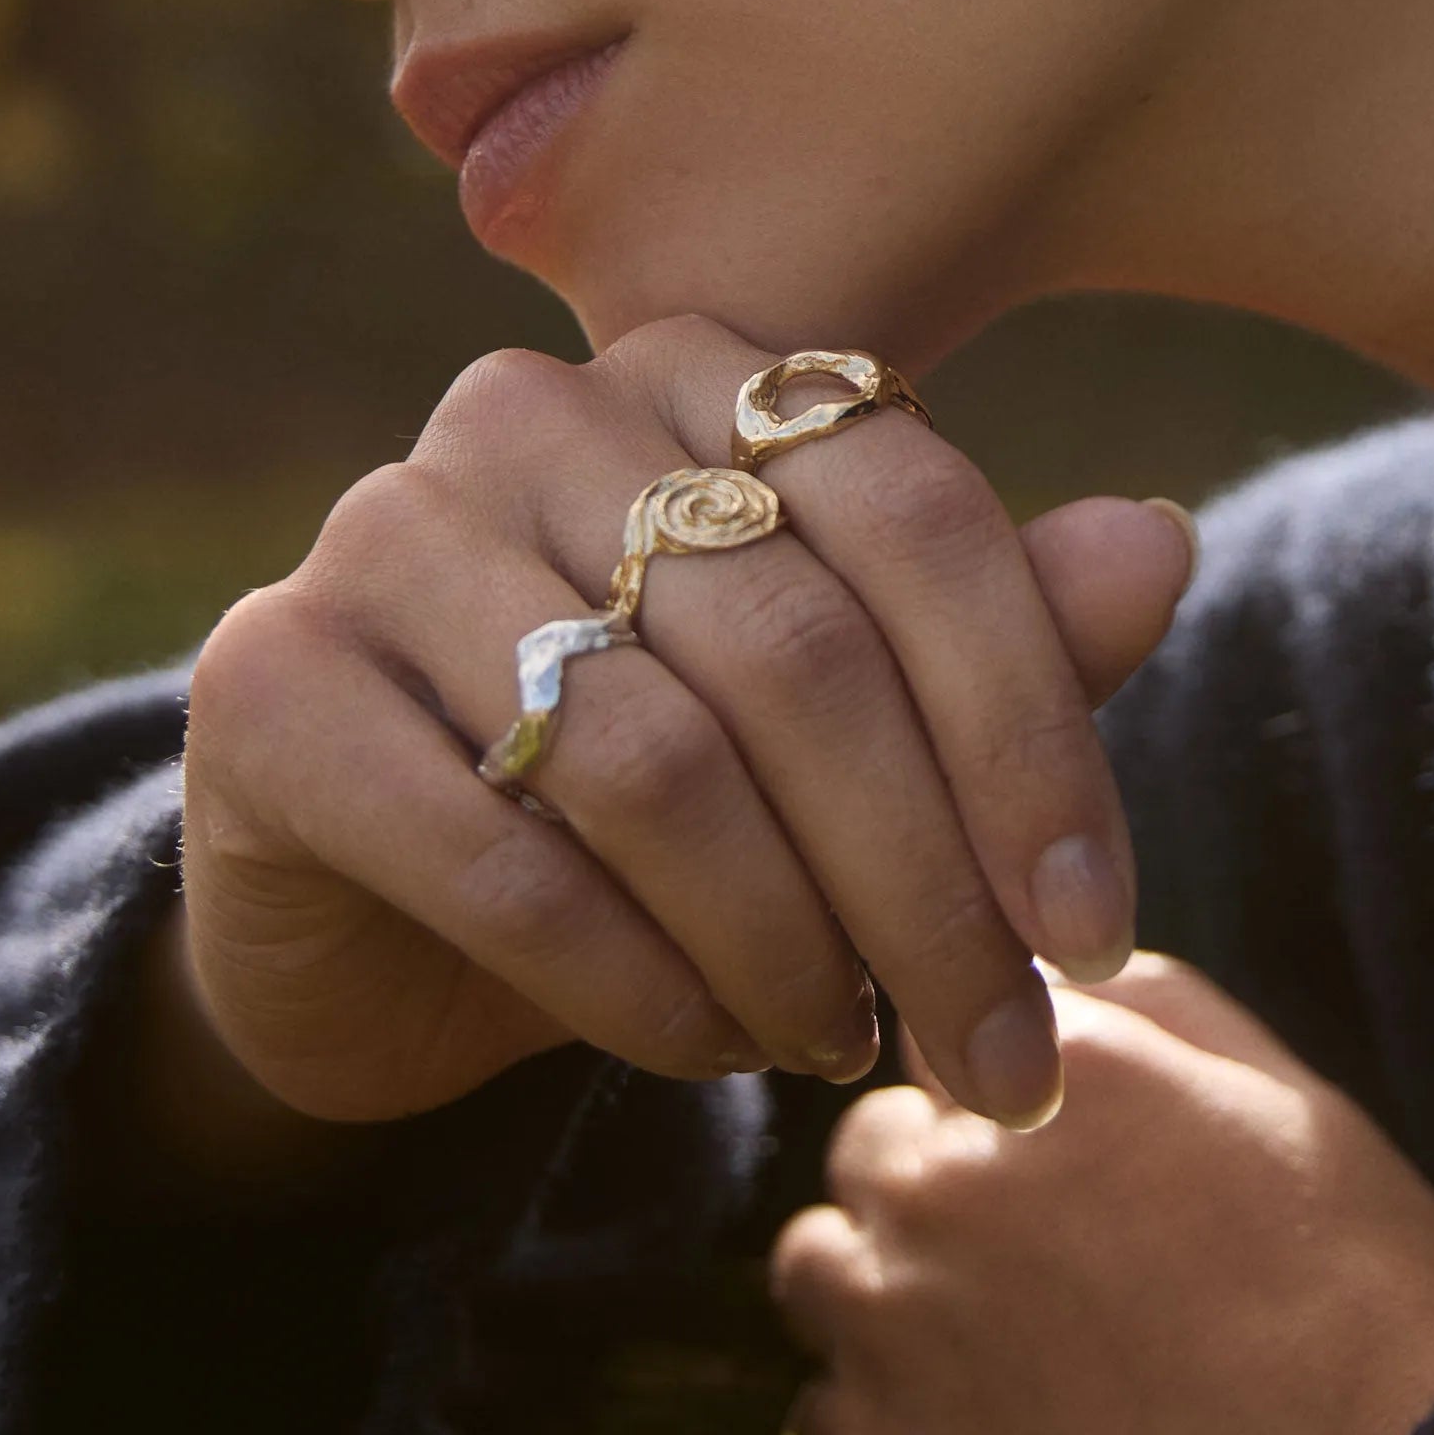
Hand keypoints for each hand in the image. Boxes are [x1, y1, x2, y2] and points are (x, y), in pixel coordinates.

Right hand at [155, 317, 1197, 1158]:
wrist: (373, 908)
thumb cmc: (652, 790)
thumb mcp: (841, 725)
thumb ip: (992, 634)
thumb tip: (1167, 543)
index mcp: (695, 375)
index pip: (917, 518)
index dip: (1031, 735)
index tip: (1100, 935)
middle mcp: (533, 408)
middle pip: (799, 648)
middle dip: (928, 888)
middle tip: (1003, 1059)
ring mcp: (383, 529)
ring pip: (656, 758)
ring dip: (785, 944)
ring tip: (840, 1045)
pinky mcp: (266, 679)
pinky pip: (496, 852)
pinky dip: (631, 982)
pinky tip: (702, 1047)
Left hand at [769, 953, 1433, 1434]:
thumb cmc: (1359, 1300)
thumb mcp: (1281, 1095)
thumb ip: (1148, 1008)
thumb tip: (1056, 982)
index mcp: (1045, 1076)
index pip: (943, 1026)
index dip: (995, 1087)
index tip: (1046, 1146)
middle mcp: (947, 1189)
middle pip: (871, 1152)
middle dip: (931, 1184)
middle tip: (1034, 1254)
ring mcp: (899, 1340)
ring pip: (825, 1277)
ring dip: (888, 1296)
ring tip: (1003, 1349)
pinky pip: (824, 1418)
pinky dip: (887, 1424)